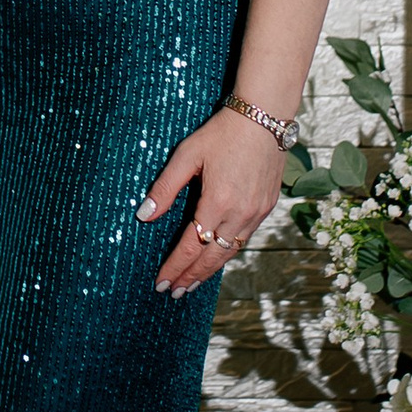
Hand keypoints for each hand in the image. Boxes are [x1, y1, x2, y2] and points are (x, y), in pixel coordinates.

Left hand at [139, 105, 286, 296]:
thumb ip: (165, 188)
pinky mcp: (266, 207)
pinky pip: (243, 239)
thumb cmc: (222, 132)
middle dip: (191, 277)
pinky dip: (226, 253)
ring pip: (230, 252)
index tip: (161, 284)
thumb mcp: (187, 155)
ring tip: (191, 282)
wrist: (265, 118)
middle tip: (174, 293)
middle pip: (211, 257)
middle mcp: (240, 214)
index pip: (191, 246)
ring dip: (209, 270)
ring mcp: (257, 212)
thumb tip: (144, 216)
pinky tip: (216, 256)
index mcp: (218, 202)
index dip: (175, 267)